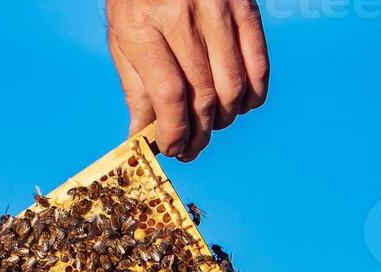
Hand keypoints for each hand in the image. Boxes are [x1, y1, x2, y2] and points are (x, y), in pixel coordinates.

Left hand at [106, 0, 269, 161]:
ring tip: (213, 126)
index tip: (173, 149)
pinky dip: (254, 90)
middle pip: (202, 93)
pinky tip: (243, 105)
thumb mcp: (122, 39)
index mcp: (143, 27)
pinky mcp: (243, 3)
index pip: (168, 94)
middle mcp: (181, 15)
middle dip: (200, 131)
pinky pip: (257, 57)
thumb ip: (135, 89)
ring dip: (225, 117)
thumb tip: (140, 137)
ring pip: (233, 82)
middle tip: (193, 147)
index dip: (175, 130)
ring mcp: (217, 7)